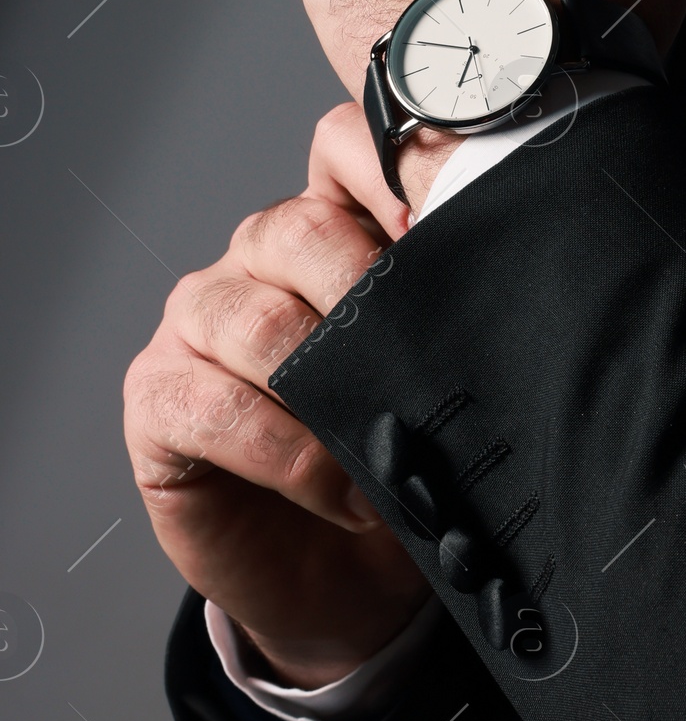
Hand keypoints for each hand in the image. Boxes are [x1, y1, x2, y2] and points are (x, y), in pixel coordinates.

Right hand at [124, 183, 429, 686]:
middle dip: (371, 295)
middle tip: (422, 362)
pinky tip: (340, 492)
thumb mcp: (443, 366)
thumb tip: (494, 270)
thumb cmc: (401, 454)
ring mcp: (200, 321)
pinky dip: (290, 457)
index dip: (390, 169)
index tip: (440, 227)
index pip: (343, 146)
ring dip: (331, 393)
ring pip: (257, 321)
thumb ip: (451, 302)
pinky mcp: (157, 397)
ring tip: (388, 451)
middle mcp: (258, 256)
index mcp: (332, 224)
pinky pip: (213, 406)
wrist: (351, 575)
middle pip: (300, 227)